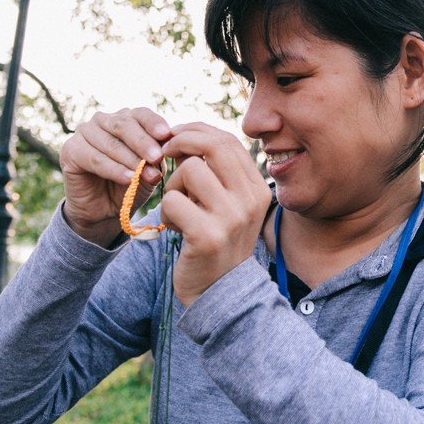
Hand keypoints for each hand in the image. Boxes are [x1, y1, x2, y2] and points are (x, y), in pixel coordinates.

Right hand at [59, 107, 171, 246]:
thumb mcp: (150, 168)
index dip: (153, 123)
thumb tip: (169, 141)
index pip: (140, 114)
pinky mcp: (70, 150)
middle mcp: (103, 120)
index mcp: (125, 118)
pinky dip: (114, 169)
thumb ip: (157, 154)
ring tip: (148, 175)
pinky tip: (128, 178)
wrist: (105, 210)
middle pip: (124, 125)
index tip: (166, 134)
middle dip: (143, 143)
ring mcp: (84, 133)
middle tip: (157, 158)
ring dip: (131, 160)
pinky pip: (95, 159)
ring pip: (110, 143)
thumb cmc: (131, 184)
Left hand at [159, 122, 272, 306]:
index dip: (197, 131)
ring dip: (173, 185)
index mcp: (258, 189)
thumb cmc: (218, 241)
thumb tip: (194, 134)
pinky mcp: (206, 236)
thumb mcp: (232, 205)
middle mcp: (250, 200)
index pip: (228, 140)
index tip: (176, 137)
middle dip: (181, 141)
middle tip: (164, 153)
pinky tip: (174, 227)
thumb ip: (222, 174)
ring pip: (189, 170)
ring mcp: (231, 218)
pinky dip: (166, 211)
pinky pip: (173, 201)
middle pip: (212, 146)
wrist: (219, 292)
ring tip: (177, 206)